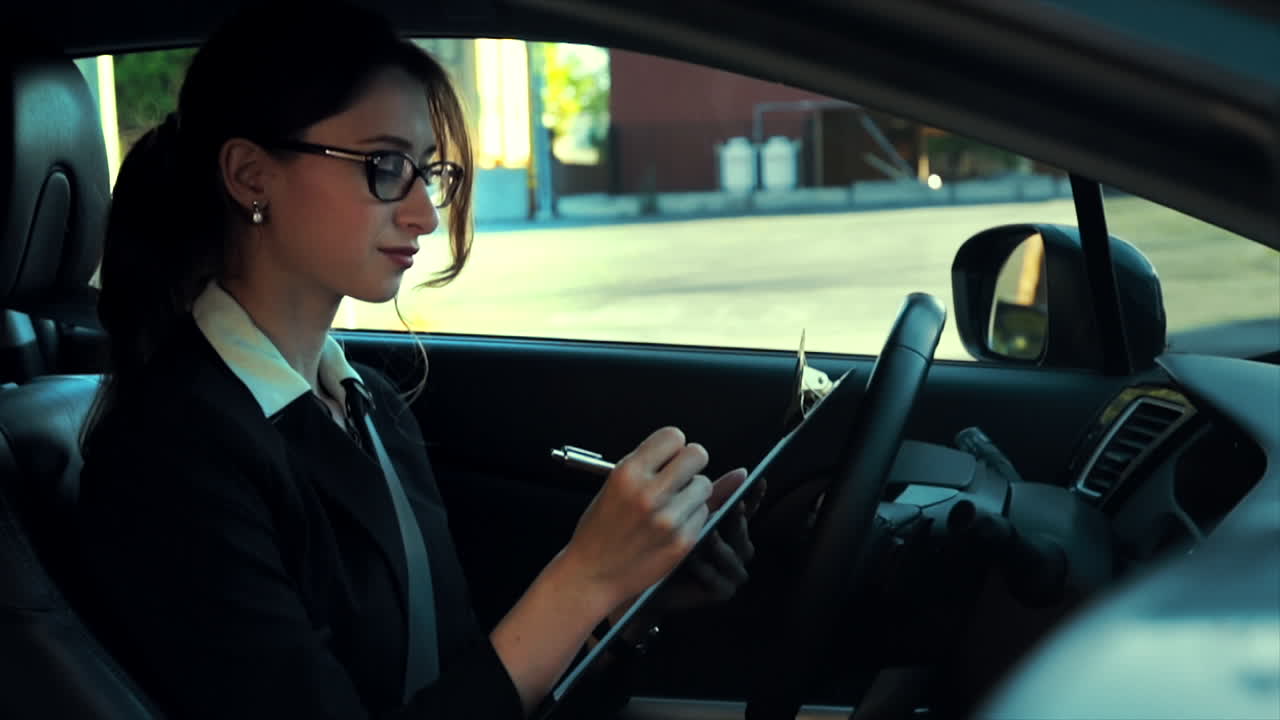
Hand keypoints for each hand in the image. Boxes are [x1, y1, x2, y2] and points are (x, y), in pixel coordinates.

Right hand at [561, 427, 715, 612]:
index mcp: (627, 473)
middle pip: (697, 454)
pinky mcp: (682, 541)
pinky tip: (672, 525)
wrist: (592, 574)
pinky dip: (692, 516)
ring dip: (693, 492)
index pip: (673, 436)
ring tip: (671, 504)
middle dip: (690, 463)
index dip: (673, 446)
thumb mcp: (614, 486)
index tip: (669, 457)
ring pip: (704, 484)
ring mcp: (668, 518)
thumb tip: (685, 447)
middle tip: (679, 476)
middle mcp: (649, 493)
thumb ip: (648, 465)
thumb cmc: (600, 530)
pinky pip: (704, 514)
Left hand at [650, 469, 765, 614]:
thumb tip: (736, 469)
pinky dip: (707, 570)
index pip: (748, 509)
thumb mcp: (681, 510)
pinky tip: (692, 558)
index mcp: (728, 527)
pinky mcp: (720, 592)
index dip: (755, 496)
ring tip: (708, 534)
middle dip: (738, 520)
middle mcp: (735, 548)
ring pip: (736, 556)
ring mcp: (730, 572)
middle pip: (745, 533)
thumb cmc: (660, 541)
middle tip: (732, 507)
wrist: (642, 578)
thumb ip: (705, 490)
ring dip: (720, 545)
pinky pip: (720, 582)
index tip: (757, 480)